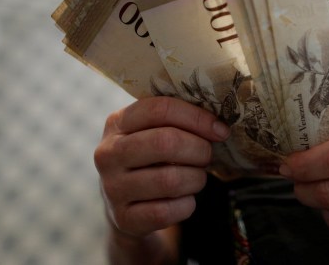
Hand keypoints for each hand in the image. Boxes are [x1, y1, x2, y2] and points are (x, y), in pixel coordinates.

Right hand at [94, 96, 229, 237]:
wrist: (124, 204)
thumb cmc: (148, 159)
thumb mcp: (150, 132)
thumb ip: (176, 121)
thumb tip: (218, 126)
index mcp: (117, 123)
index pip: (160, 109)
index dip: (196, 118)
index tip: (219, 130)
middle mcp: (108, 154)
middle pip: (165, 142)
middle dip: (199, 149)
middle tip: (207, 156)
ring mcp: (112, 188)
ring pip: (170, 180)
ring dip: (195, 179)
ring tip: (196, 177)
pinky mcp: (123, 218)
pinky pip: (167, 211)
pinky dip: (186, 205)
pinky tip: (185, 199)